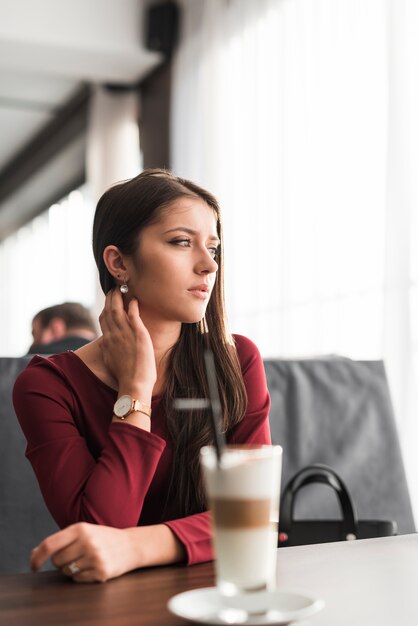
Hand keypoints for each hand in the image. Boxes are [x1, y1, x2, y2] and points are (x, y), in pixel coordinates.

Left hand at [31, 522, 185, 582]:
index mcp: (80, 528)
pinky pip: (78, 579)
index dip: (36, 557)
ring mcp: (95, 557)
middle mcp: (87, 541)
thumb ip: (59, 541)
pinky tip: (93, 567)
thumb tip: (33, 554)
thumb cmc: (102, 538)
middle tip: (76, 555)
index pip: (49, 544)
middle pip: (57, 561)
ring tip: (86, 560)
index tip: (33, 566)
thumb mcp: (83, 532)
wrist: (131, 545)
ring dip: (72, 569)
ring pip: (67, 571)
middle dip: (62, 562)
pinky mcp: (101, 571)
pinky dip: (82, 576)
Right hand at [99, 289, 156, 396]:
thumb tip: (107, 347)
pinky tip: (135, 299)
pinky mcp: (138, 333)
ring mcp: (124, 333)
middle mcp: (113, 335)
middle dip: (110, 298)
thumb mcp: (112, 363)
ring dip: (118, 297)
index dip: (105, 309)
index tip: (108, 303)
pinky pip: (133, 314)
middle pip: (108, 311)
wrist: (134, 384)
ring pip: (117, 309)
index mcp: (107, 342)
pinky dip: (133, 305)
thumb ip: (110, 352)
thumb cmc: (126, 378)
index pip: (103, 320)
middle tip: (113, 290)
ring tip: (121, 289)